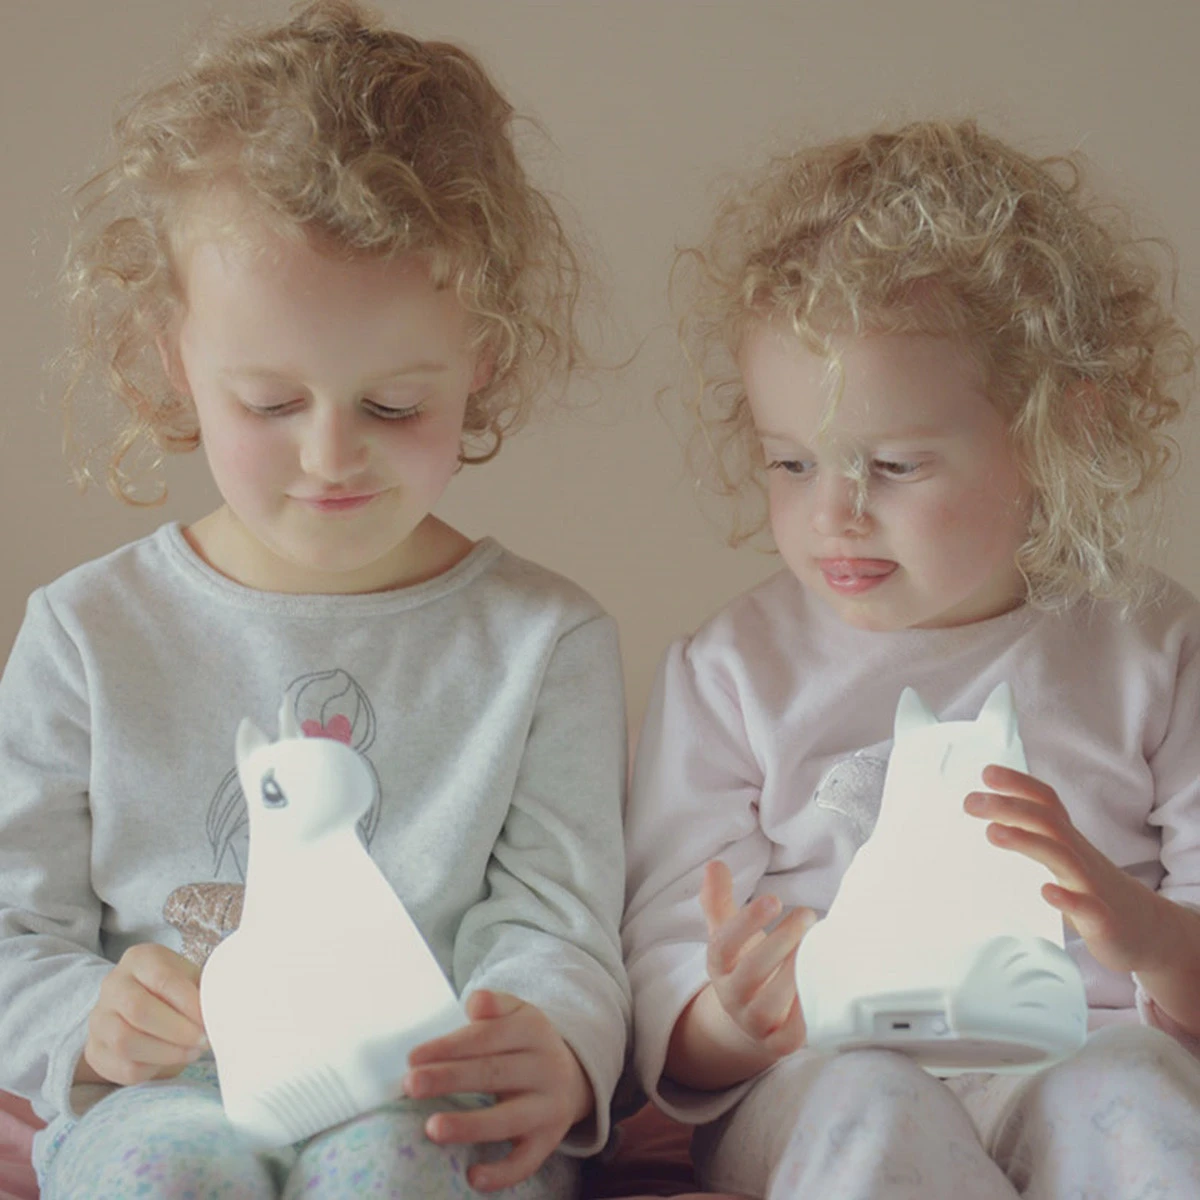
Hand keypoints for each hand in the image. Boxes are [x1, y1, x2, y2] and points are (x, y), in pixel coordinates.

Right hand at [78, 943, 206, 1085]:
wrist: (141, 1010)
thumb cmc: (176, 992)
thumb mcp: (191, 978)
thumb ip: (205, 988)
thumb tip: (228, 1008)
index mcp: (139, 959)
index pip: (162, 978)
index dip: (188, 1002)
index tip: (209, 1019)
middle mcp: (112, 984)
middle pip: (139, 1010)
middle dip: (177, 1030)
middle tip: (203, 1041)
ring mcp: (98, 1019)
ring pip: (126, 1041)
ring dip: (166, 1052)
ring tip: (192, 1052)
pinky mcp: (95, 1051)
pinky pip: (122, 1067)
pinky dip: (152, 1068)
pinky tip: (171, 1060)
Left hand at [404, 990, 590, 1192]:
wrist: (570, 1076)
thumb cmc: (524, 1043)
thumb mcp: (516, 1013)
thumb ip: (493, 1005)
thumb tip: (476, 1003)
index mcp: (533, 1029)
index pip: (488, 1036)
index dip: (451, 1046)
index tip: (413, 1057)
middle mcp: (545, 1067)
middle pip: (493, 1074)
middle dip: (450, 1079)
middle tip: (411, 1084)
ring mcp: (549, 1107)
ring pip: (508, 1119)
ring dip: (469, 1125)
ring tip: (432, 1128)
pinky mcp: (549, 1140)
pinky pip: (526, 1161)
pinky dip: (501, 1173)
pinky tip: (472, 1176)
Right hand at [700, 859, 812, 1062]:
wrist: (749, 1021)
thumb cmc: (746, 965)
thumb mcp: (728, 934)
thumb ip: (719, 900)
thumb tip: (715, 864)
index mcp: (719, 965)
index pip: (724, 944)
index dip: (746, 921)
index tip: (774, 898)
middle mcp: (732, 996)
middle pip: (751, 972)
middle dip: (781, 941)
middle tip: (808, 914)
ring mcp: (754, 1022)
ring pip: (770, 1004)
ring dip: (795, 975)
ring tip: (821, 947)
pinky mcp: (779, 1044)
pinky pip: (791, 1036)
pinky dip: (805, 1017)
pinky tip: (824, 989)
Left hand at [965, 764, 1175, 974]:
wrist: (1146, 930)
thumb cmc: (1091, 889)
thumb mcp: (1063, 857)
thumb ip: (1034, 838)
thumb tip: (988, 820)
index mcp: (1067, 840)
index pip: (1045, 803)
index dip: (1019, 784)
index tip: (986, 773)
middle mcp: (1079, 856)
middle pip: (1046, 822)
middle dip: (1009, 807)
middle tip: (969, 801)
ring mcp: (1092, 886)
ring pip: (1062, 857)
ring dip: (1027, 841)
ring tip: (992, 832)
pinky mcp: (1103, 920)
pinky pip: (1088, 907)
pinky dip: (1067, 899)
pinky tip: (1046, 892)